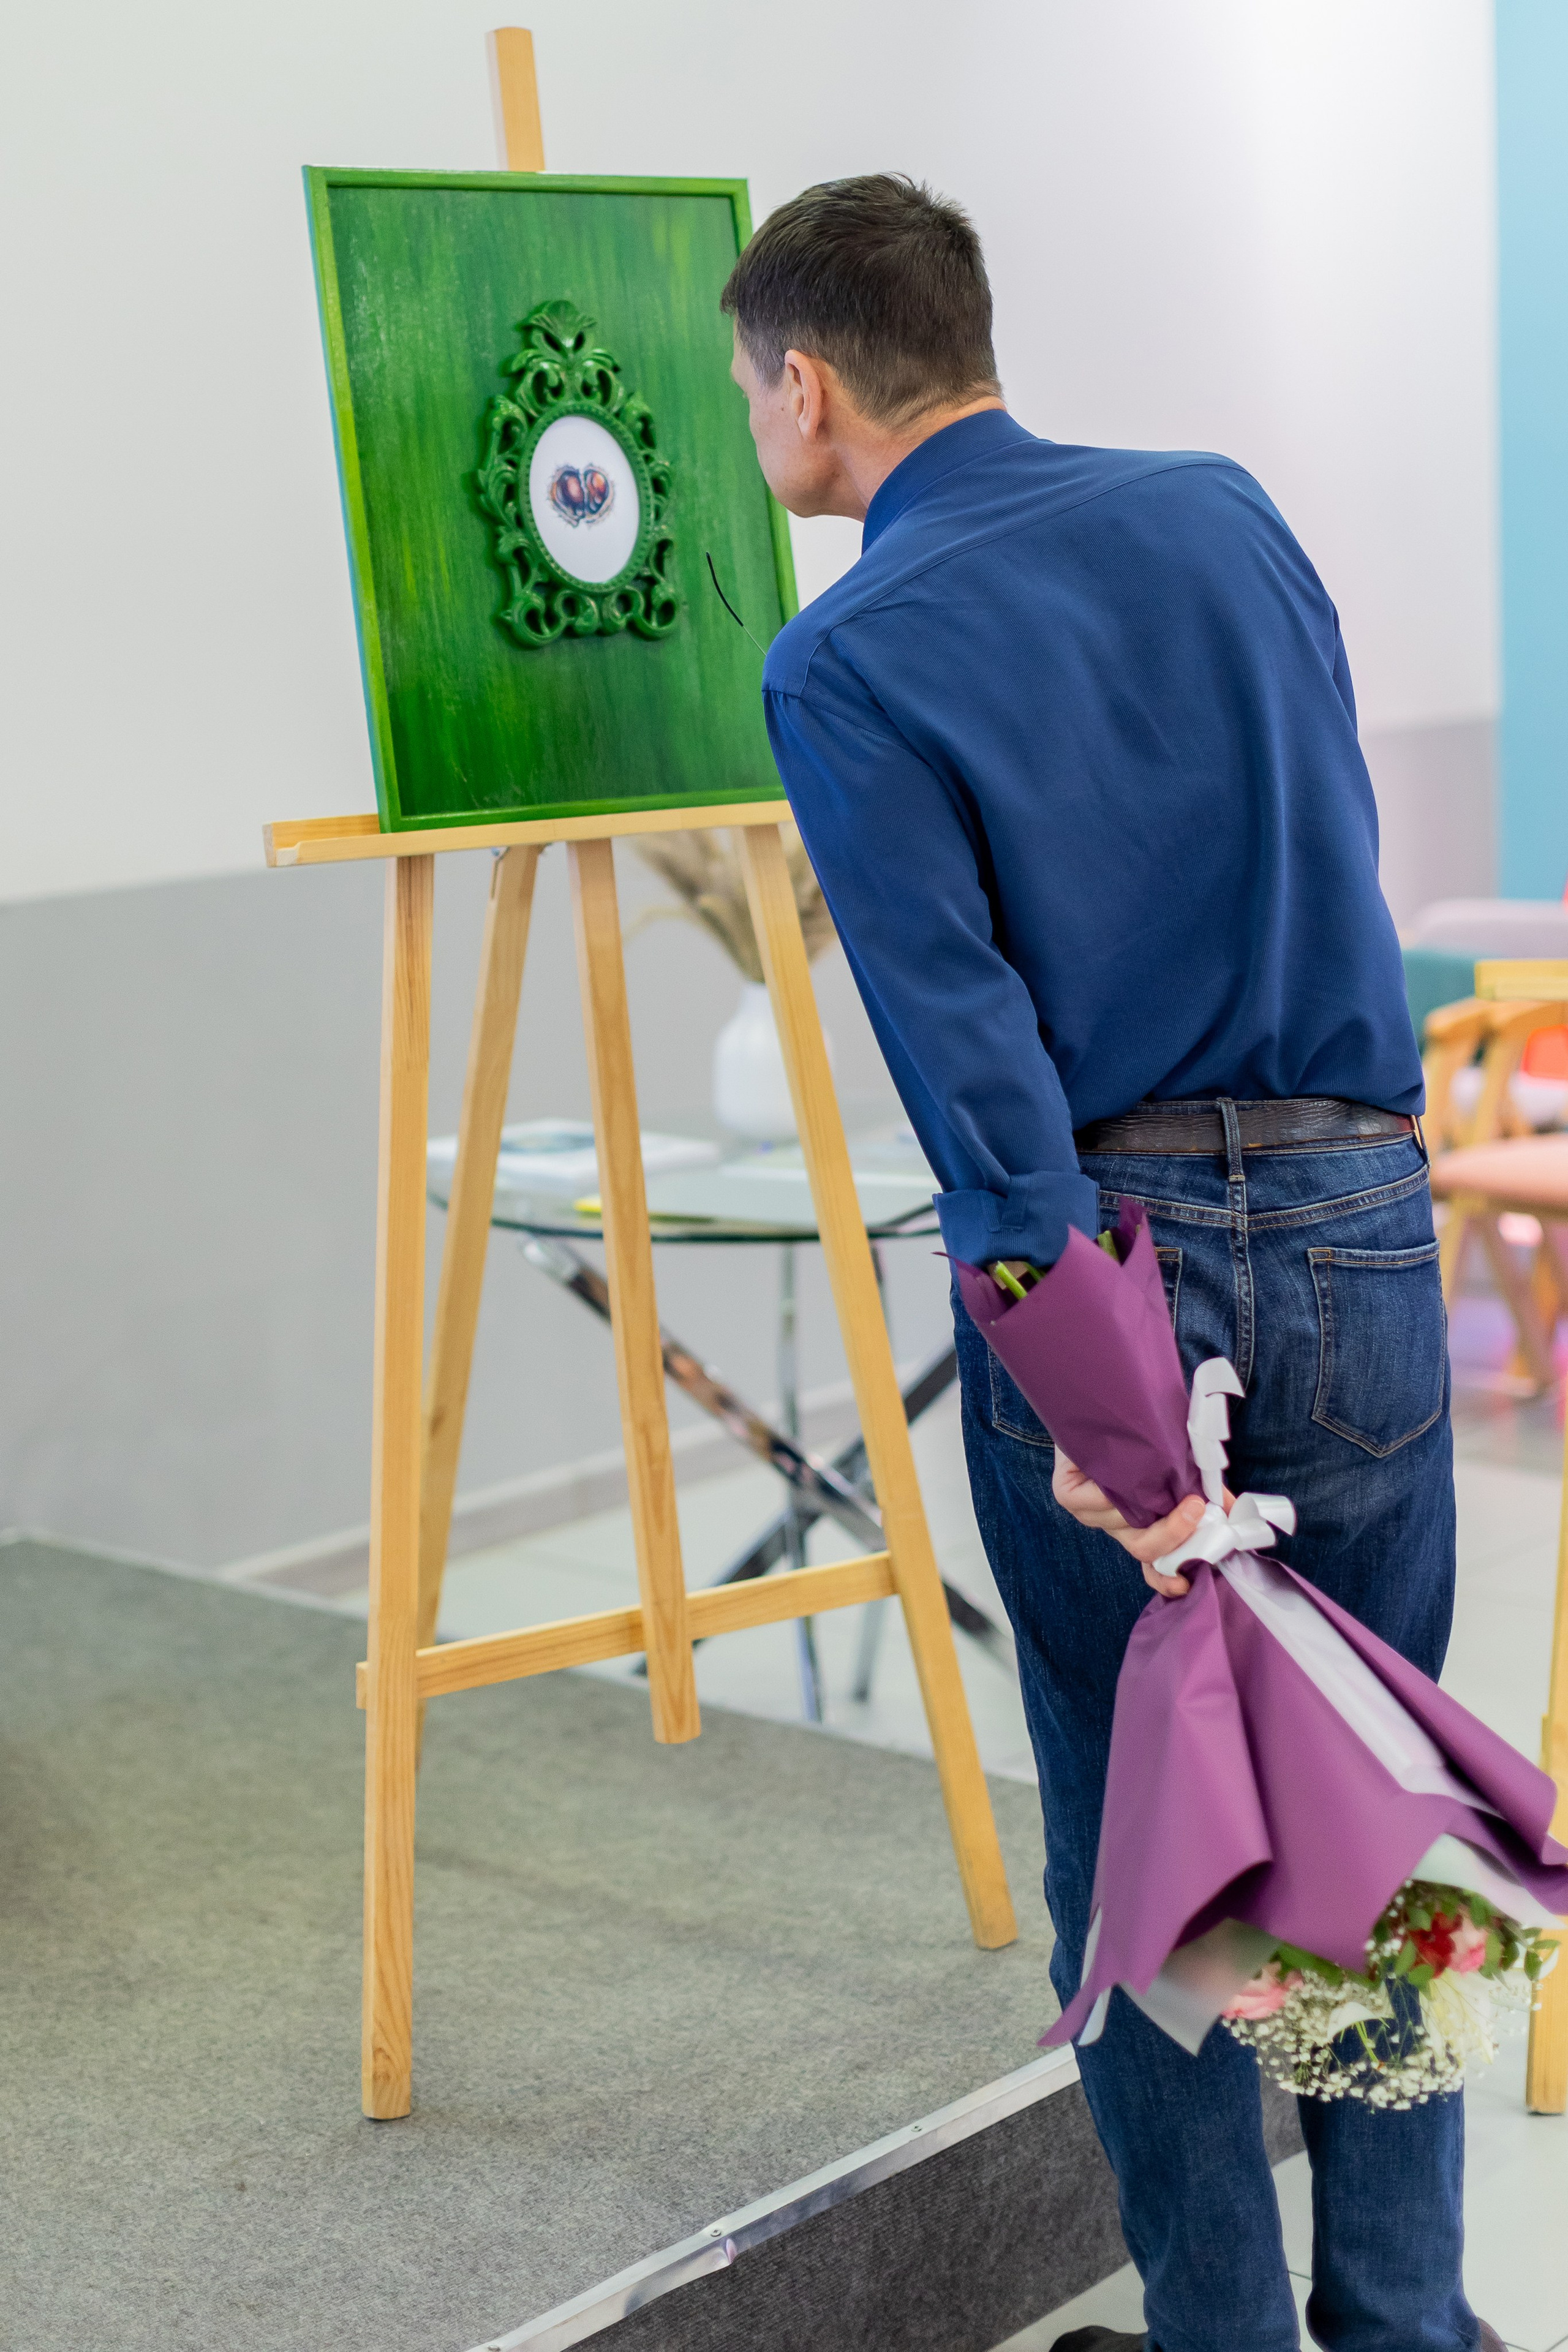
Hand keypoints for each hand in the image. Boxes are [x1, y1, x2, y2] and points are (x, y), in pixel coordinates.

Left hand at [1051, 1446, 1218, 1596]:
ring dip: (1145, 1497)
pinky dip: (1111, 1487)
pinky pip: (1095, 1502)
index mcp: (1142, 1525)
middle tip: (1195, 1507)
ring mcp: (1090, 1512)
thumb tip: (1232, 1510)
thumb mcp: (1181, 1464)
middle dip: (1173, 1533)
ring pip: (1123, 1522)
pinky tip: (1117, 1466)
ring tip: (1156, 1466)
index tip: (1184, 1584)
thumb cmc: (1144, 1438)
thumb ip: (1204, 1490)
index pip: (1154, 1565)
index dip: (1167, 1579)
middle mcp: (1116, 1525)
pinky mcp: (1067, 1494)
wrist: (1103, 1407)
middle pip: (1144, 1549)